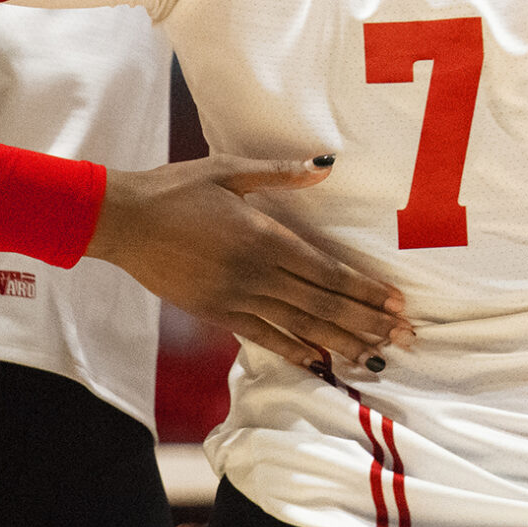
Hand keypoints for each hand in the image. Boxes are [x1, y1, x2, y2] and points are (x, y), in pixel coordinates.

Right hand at [86, 155, 415, 372]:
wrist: (123, 221)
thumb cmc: (176, 189)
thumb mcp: (229, 170)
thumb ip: (281, 173)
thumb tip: (326, 165)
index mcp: (265, 237)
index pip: (328, 272)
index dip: (365, 291)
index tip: (397, 304)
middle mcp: (257, 273)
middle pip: (322, 305)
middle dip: (366, 322)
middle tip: (403, 338)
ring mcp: (236, 298)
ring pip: (299, 326)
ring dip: (341, 341)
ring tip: (375, 354)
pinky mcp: (216, 312)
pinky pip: (262, 337)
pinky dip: (293, 350)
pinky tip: (319, 361)